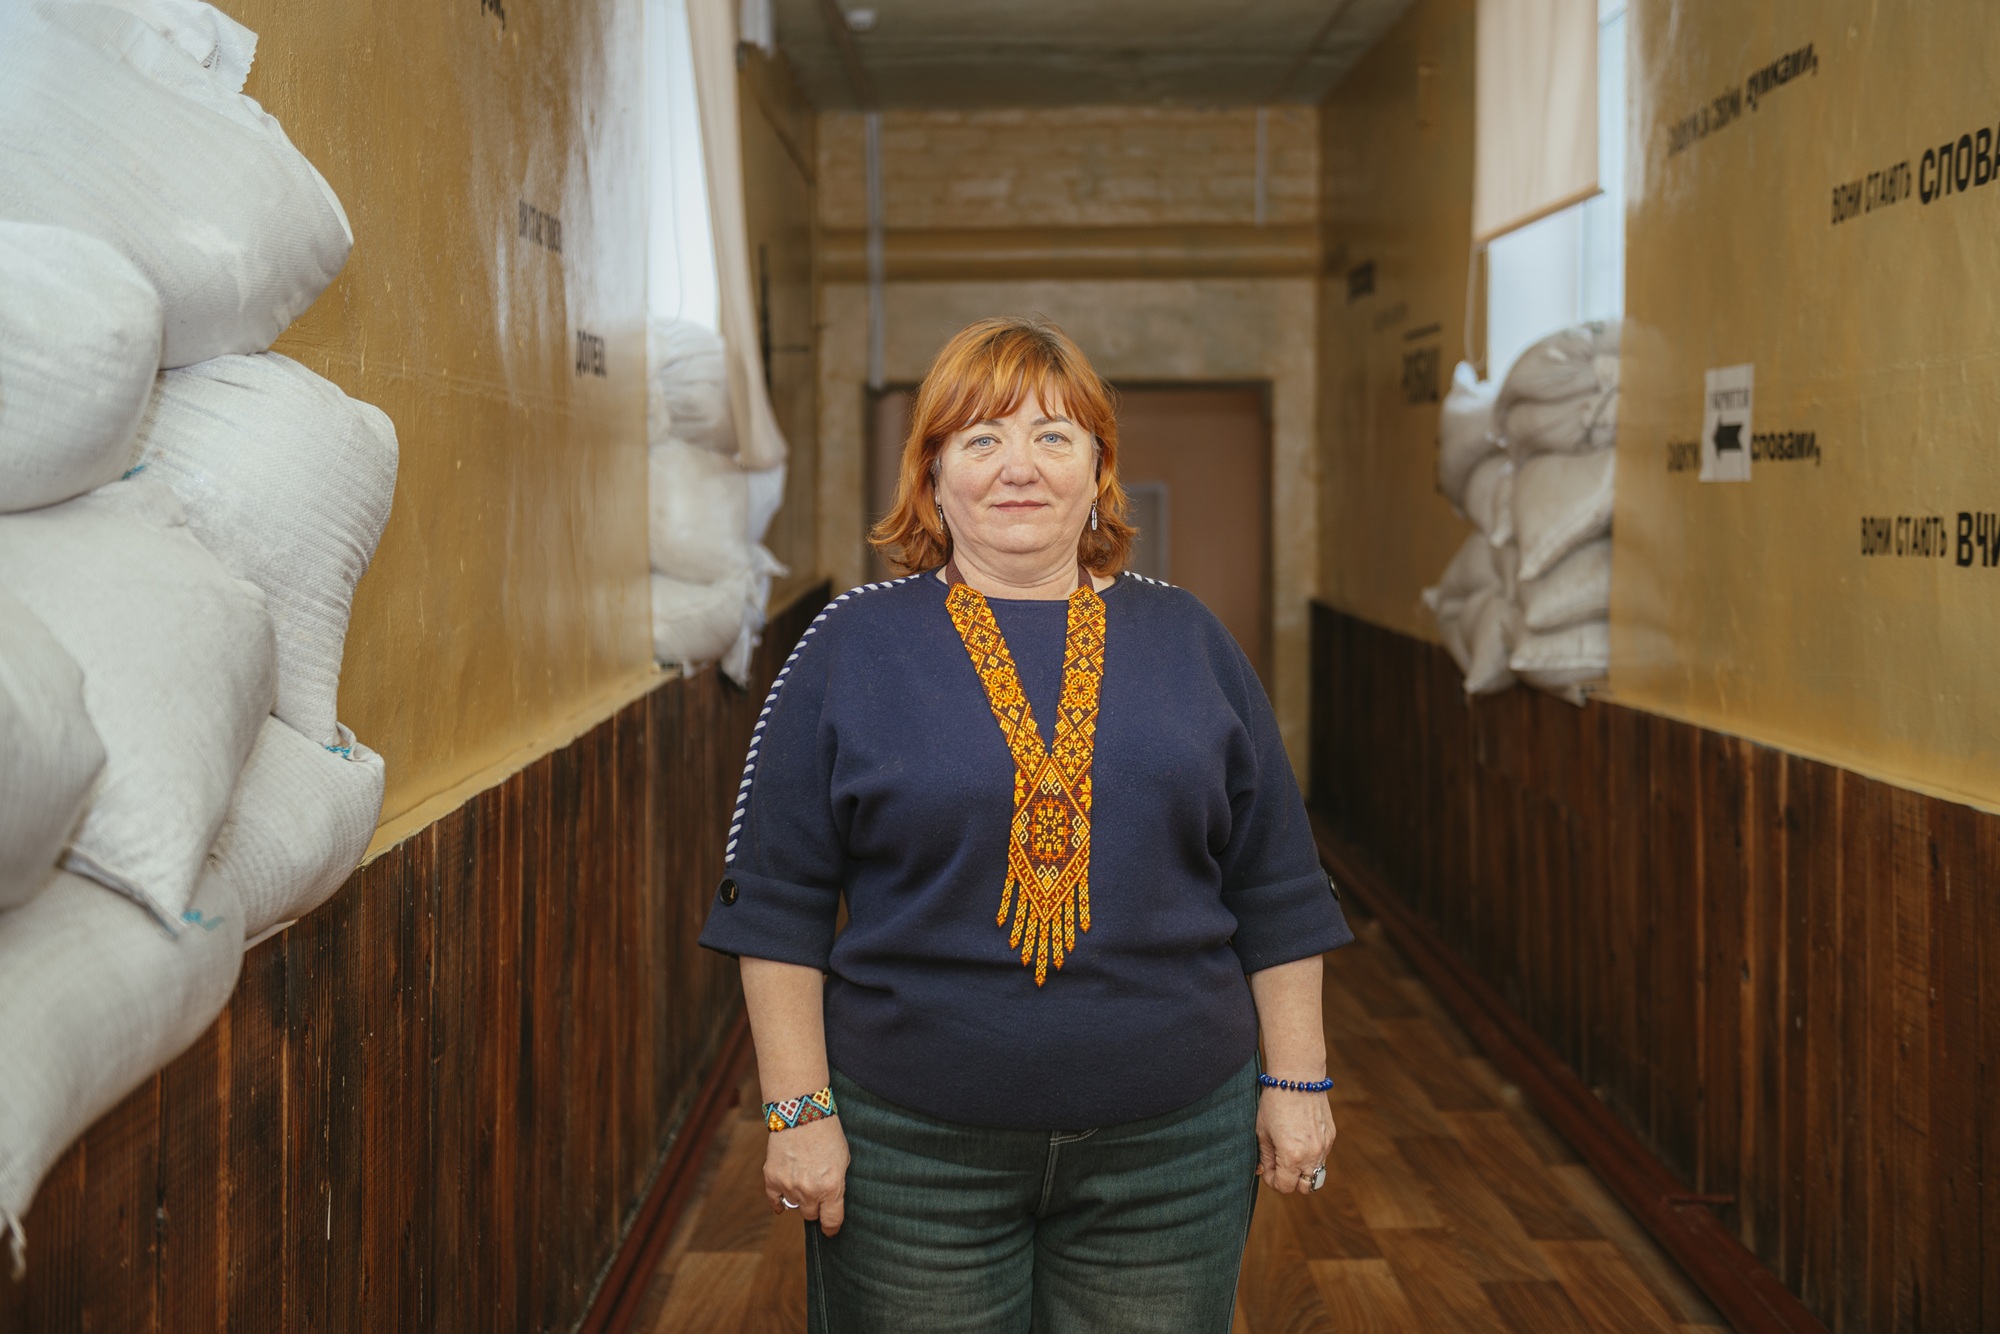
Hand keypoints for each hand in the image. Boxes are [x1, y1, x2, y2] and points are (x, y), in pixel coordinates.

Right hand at [764, 1115, 850, 1234]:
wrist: (801, 1111)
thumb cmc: (827, 1133)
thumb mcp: (843, 1159)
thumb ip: (837, 1184)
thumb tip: (831, 1202)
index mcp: (832, 1188)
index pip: (831, 1221)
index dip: (832, 1228)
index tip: (830, 1231)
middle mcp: (810, 1191)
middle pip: (811, 1215)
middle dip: (816, 1207)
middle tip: (817, 1195)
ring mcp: (789, 1186)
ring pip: (794, 1206)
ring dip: (799, 1198)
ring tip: (803, 1179)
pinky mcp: (772, 1178)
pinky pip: (774, 1200)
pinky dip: (778, 1202)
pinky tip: (781, 1203)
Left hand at [1254, 1088, 1336, 1194]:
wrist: (1298, 1077)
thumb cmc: (1274, 1102)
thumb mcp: (1262, 1131)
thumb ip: (1265, 1156)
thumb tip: (1265, 1171)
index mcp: (1291, 1156)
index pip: (1285, 1187)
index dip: (1273, 1181)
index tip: (1267, 1170)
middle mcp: (1312, 1155)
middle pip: (1304, 1187)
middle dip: (1291, 1180)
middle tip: (1279, 1165)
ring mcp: (1324, 1146)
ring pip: (1316, 1173)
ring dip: (1303, 1169)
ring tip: (1290, 1151)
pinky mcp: (1331, 1136)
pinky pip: (1322, 1156)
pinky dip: (1312, 1155)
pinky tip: (1301, 1137)